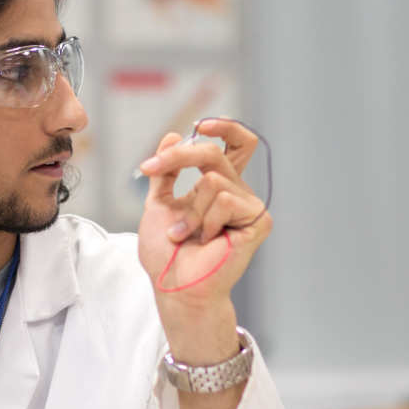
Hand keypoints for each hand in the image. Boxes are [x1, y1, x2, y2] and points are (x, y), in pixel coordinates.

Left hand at [135, 118, 270, 311]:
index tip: (198, 125)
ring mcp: (249, 207)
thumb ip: (167, 171)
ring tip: (185, 235)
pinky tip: (206, 241)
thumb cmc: (166, 253)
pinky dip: (206, 221)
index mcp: (219, 186)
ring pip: (214, 180)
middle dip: (181, 156)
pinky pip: (226, 200)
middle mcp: (237, 193)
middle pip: (217, 152)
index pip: (235, 145)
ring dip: (190, 210)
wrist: (173, 283)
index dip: (223, 128)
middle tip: (151, 168)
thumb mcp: (159, 204)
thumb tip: (173, 135)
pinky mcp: (257, 221)